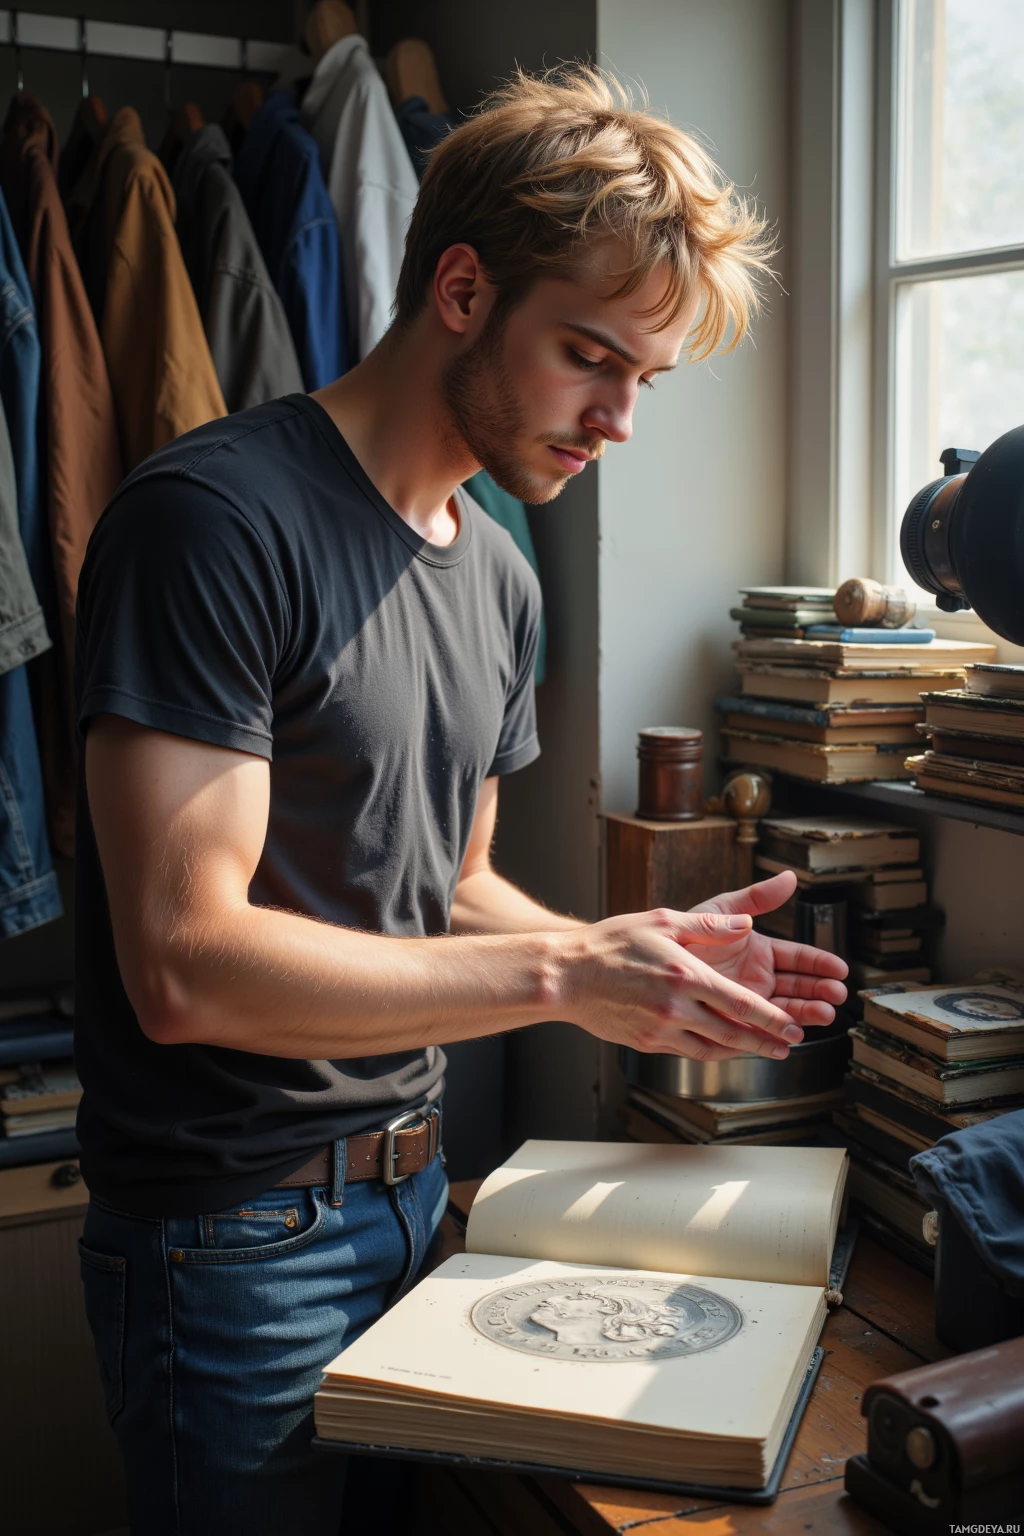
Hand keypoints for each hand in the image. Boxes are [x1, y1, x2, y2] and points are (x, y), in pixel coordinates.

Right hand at [561, 906, 815, 1061]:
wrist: (567, 975)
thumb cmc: (611, 944)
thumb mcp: (663, 921)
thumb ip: (709, 925)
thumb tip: (746, 923)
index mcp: (686, 975)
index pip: (742, 1004)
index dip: (773, 1019)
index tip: (792, 1027)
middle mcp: (677, 1008)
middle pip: (734, 1033)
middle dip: (766, 1042)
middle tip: (788, 1046)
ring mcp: (661, 1030)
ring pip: (713, 1049)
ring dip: (742, 1052)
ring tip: (763, 1051)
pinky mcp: (647, 1043)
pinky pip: (688, 1052)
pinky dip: (711, 1052)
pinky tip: (722, 1047)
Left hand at [687, 870, 848, 1041]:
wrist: (646, 965)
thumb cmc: (680, 934)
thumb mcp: (718, 911)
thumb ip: (754, 898)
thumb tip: (789, 878)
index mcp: (760, 950)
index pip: (799, 958)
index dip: (820, 964)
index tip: (839, 970)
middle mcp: (759, 978)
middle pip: (798, 987)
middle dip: (820, 992)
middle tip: (836, 996)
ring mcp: (747, 1001)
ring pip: (784, 1010)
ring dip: (806, 1013)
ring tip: (823, 1015)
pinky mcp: (733, 1022)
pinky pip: (759, 1029)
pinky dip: (776, 1033)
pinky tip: (792, 1035)